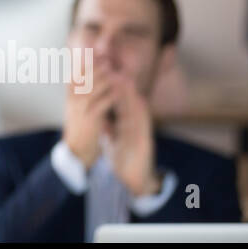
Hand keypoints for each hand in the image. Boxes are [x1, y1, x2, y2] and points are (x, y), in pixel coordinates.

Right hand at [63, 62, 117, 168]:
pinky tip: (118, 90)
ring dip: (104, 78)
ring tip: (113, 70)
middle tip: (106, 58)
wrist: (78, 151)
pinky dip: (111, 95)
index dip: (85, 63)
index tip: (94, 53)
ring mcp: (81, 109)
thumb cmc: (80, 128)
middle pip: (84, 78)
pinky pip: (102, 103)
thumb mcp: (75, 108)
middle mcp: (73, 101)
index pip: (76, 75)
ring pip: (93, 88)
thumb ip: (80, 94)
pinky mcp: (92, 118)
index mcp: (70, 97)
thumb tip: (86, 78)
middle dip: (95, 66)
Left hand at [104, 75, 158, 197]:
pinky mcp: (146, 141)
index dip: (113, 89)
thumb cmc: (124, 160)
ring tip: (126, 77)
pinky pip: (144, 125)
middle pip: (128, 103)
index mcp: (125, 126)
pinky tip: (139, 100)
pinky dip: (142, 112)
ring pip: (137, 109)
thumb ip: (108, 129)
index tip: (105, 74)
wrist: (133, 180)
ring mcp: (141, 132)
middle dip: (122, 86)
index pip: (119, 104)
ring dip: (132, 93)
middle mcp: (134, 126)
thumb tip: (101, 117)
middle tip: (115, 67)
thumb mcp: (112, 142)